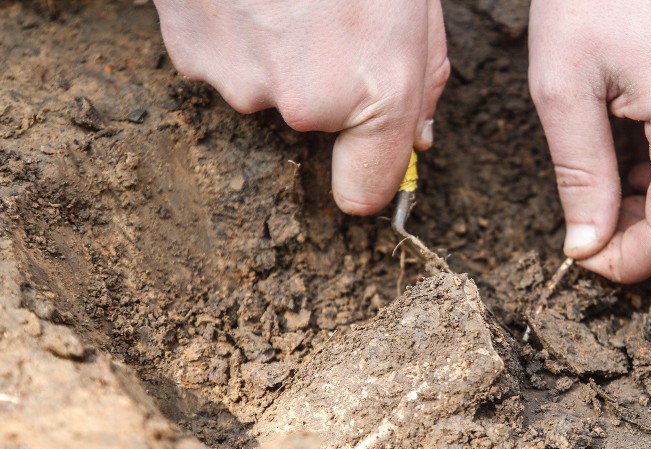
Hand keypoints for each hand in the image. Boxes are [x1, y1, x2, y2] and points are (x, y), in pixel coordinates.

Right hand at [153, 0, 449, 214]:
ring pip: (267, 92)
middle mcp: (305, 105)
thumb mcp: (414, 5)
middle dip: (326, 86)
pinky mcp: (194, 58)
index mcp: (377, 90)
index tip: (365, 166)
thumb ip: (422, 79)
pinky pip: (225, 64)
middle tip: (329, 16)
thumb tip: (416, 137)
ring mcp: (242, 84)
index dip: (367, 176)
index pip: (365, 192)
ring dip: (277, 56)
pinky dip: (236, 35)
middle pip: (317, 127)